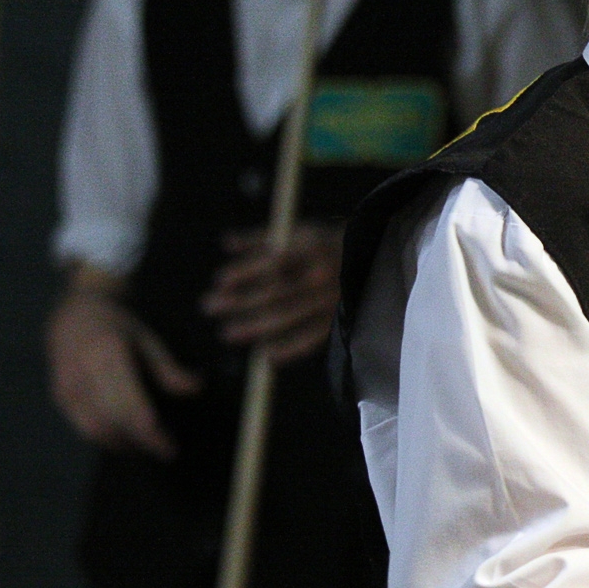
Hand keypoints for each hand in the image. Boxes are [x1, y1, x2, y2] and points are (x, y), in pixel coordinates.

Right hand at [47, 275, 200, 458]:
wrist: (74, 317)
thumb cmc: (118, 328)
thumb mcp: (148, 340)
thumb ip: (169, 369)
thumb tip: (197, 389)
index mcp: (108, 356)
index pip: (131, 408)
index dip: (151, 435)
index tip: (171, 450)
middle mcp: (83, 375)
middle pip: (113, 423)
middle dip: (141, 443)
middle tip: (165, 451)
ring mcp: (67, 388)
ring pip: (95, 431)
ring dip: (123, 444)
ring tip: (148, 447)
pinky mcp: (60, 398)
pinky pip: (83, 427)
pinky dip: (107, 438)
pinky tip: (127, 438)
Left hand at [200, 221, 342, 363]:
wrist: (380, 261)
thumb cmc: (330, 244)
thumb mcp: (301, 232)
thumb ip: (264, 238)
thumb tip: (227, 242)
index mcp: (312, 249)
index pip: (272, 263)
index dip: (244, 272)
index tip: (220, 281)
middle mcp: (321, 276)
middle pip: (274, 292)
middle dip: (239, 301)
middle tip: (208, 306)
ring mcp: (331, 301)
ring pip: (287, 318)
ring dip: (254, 327)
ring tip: (227, 333)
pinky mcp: (339, 321)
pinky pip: (312, 339)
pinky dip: (289, 350)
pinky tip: (266, 355)